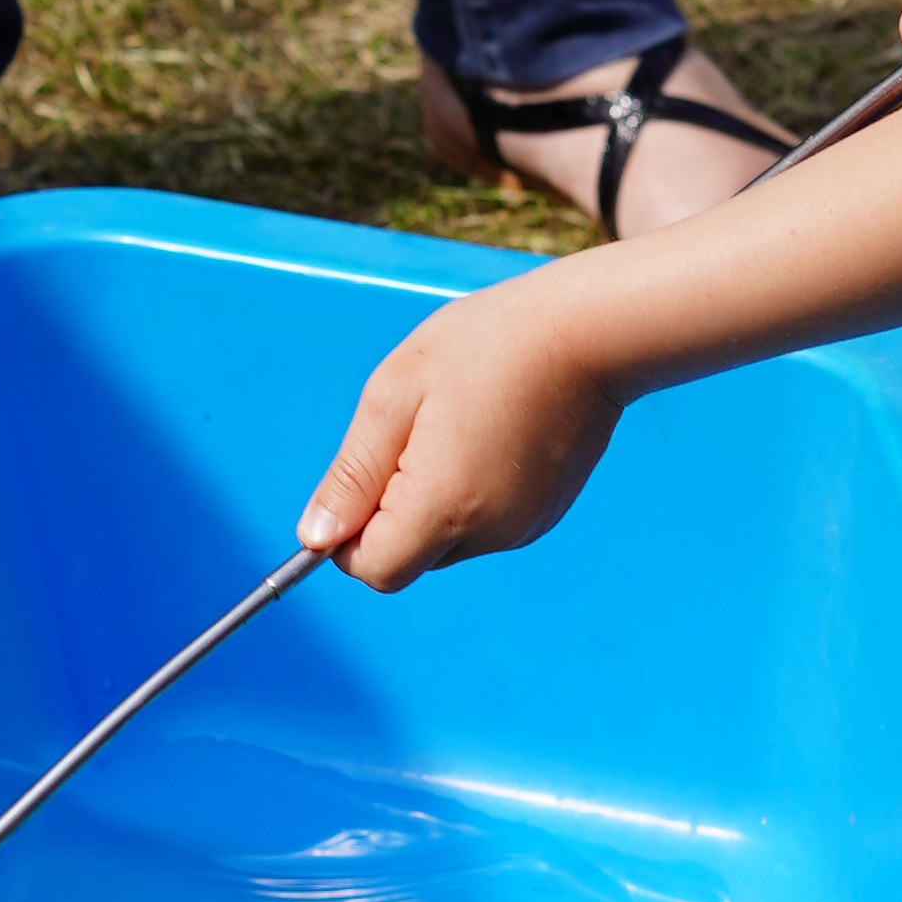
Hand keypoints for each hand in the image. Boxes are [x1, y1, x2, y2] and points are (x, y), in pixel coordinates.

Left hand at [298, 273, 627, 594]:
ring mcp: (522, 527)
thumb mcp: (395, 395)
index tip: (361, 478)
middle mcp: (488, 533)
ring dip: (430, 501)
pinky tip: (487, 435)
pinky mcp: (545, 514)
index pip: (373, 569)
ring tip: (455, 426)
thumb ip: (352, 474)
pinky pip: (484, 525)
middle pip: (409, 558)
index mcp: (443, 506)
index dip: (349, 537)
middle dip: (390, 512)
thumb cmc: (486, 345)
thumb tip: (314, 537)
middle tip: (413, 434)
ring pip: (445, 541)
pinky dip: (469, 494)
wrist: (587, 331)